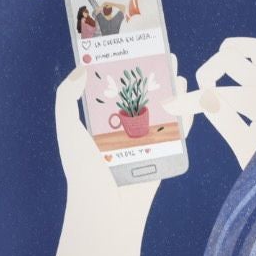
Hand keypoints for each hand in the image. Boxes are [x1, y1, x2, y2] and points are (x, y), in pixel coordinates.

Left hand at [53, 59, 189, 191]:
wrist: (106, 210)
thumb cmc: (83, 170)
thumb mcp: (67, 128)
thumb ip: (66, 97)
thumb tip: (81, 69)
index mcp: (100, 123)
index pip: (111, 88)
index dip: (120, 67)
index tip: (128, 46)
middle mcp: (123, 130)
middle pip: (140, 95)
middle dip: (150, 73)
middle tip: (158, 49)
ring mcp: (145, 142)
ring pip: (161, 109)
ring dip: (170, 88)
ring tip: (175, 65)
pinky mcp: (164, 155)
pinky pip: (178, 132)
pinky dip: (187, 114)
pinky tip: (189, 96)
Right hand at [165, 37, 255, 168]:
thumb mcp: (249, 150)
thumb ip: (225, 121)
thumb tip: (204, 99)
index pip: (215, 97)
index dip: (188, 102)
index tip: (171, 105)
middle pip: (227, 60)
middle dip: (207, 73)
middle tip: (201, 91)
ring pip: (251, 47)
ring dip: (229, 53)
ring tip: (218, 68)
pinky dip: (246, 56)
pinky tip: (238, 73)